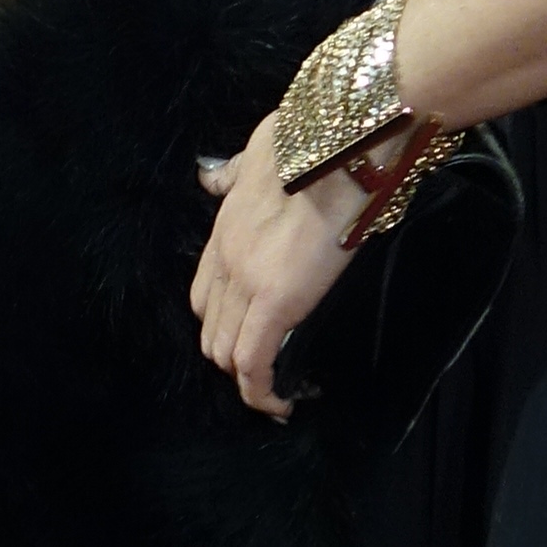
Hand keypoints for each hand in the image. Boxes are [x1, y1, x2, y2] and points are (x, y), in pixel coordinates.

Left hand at [192, 111, 366, 419]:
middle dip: (234, 353)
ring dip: (248, 377)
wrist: (341, 144)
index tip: (251, 332)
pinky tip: (282, 405)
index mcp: (223, 228)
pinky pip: (253, 364)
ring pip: (225, 351)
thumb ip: (233, 172)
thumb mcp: (256, 151)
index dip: (223, 320)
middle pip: (209, 327)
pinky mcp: (274, 303)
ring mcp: (245, 283)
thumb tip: (212, 177)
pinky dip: (261, 393)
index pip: (205, 293)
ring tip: (279, 389)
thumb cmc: (313, 142)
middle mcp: (225, 259)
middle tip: (271, 365)